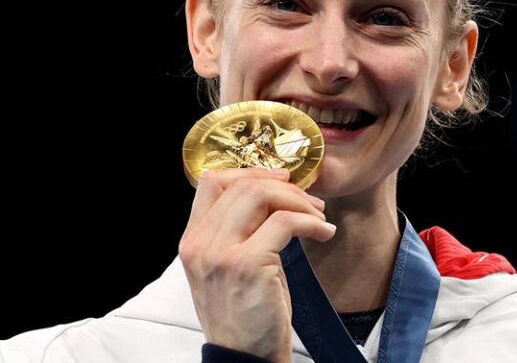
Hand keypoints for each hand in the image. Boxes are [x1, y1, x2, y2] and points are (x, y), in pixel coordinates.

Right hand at [179, 168, 335, 362]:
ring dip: (298, 201)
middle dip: (285, 187)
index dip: (250, 172)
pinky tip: (324, 232)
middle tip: (311, 202)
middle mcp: (199, 243)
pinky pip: (285, 222)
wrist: (245, 360)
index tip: (281, 180)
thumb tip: (275, 194)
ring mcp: (219, 254)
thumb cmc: (245, 315)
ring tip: (318, 217)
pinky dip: (311, 223)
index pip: (212, 181)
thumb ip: (238, 230)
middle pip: (242, 184)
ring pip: (261, 194)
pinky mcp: (246, 265)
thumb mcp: (229, 266)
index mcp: (192, 240)